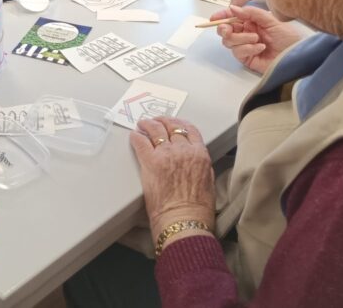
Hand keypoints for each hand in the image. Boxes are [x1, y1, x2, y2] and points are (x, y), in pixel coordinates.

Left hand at [130, 117, 215, 246]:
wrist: (184, 221)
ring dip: (148, 124)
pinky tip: (134, 136)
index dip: (179, 123)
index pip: (190, 130)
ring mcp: (166, 154)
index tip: (174, 122)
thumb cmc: (197, 209)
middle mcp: (184, 150)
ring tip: (143, 124)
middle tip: (156, 121)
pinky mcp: (151, 162)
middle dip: (162, 121)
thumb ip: (202, 167)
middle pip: (171, 126)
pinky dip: (137, 136)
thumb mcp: (208, 182)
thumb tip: (196, 162)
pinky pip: (141, 142)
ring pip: (156, 130)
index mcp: (200, 155)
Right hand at [213, 5, 302, 73]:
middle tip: (229, 29)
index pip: (232, 18)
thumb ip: (251, 13)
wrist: (298, 54)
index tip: (214, 17)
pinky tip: (260, 47)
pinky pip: (238, 52)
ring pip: (229, 42)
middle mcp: (246, 33)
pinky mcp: (247, 59)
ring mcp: (246, 47)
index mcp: (251, 22)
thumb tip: (232, 8)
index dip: (222, 16)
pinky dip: (247, 48)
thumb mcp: (271, 19)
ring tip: (257, 39)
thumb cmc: (289, 36)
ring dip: (241, 39)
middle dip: (225, 29)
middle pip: (225, 31)